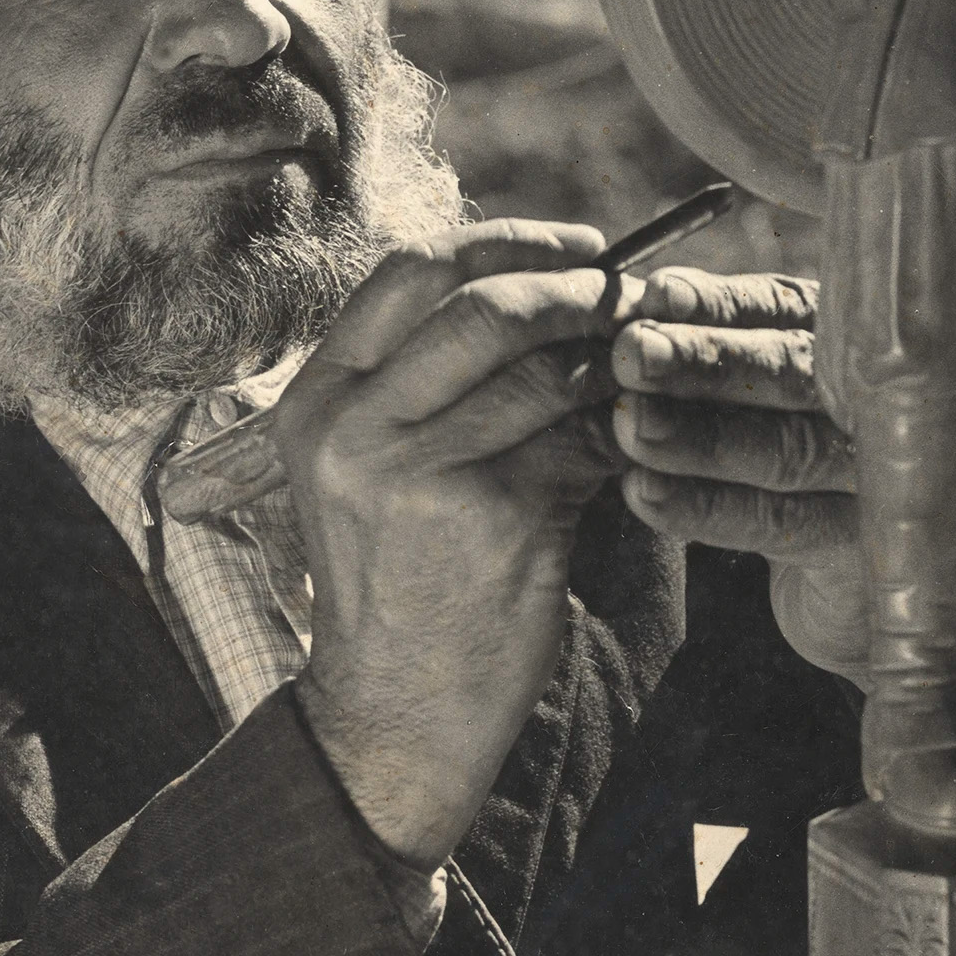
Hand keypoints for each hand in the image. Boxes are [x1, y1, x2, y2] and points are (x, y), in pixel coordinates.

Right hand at [270, 222, 637, 871]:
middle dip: (574, 290)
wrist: (394, 715)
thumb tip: (539, 279)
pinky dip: (622, 435)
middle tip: (627, 299)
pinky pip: (584, 442)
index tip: (576, 249)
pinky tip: (633, 447)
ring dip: (610, 364)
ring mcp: (421, 474)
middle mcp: (355, 429)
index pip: (412, 269)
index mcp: (316, 401)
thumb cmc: (399, 583)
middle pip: (484, 303)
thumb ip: (420, 380)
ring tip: (639, 375)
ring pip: (546, 372)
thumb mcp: (366, 471)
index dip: (508, 240)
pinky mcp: (495, 519)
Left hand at [608, 270, 870, 683]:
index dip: (721, 304)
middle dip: (706, 360)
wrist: (851, 579)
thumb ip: (711, 350)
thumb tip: (637, 306)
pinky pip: (778, 522)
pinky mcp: (863, 549)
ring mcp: (882, 477)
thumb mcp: (754, 397)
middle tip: (632, 353)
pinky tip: (643, 493)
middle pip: (793, 373)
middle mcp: (881, 399)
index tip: (656, 295)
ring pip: (785, 449)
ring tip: (631, 423)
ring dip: (699, 436)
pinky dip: (704, 506)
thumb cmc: (777, 463)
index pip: (785, 310)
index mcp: (848, 342)